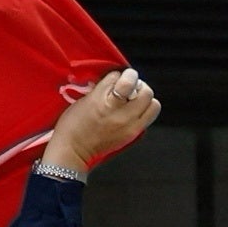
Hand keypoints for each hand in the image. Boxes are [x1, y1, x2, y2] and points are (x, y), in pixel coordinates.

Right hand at [41, 67, 159, 176]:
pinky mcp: (133, 134)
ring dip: (145, 99)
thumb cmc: (73, 124)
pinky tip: (131, 112)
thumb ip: (105, 87)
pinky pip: (149, 116)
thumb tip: (119, 79)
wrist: (73, 151)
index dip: (123, 75)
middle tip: (129, 89)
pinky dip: (144, 111)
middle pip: (145, 90)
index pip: (124, 79)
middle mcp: (120, 114)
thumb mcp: (86, 99)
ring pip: (153, 104)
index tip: (120, 77)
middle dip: (139, 86)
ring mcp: (130, 126)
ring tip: (134, 101)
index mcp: (104, 102)